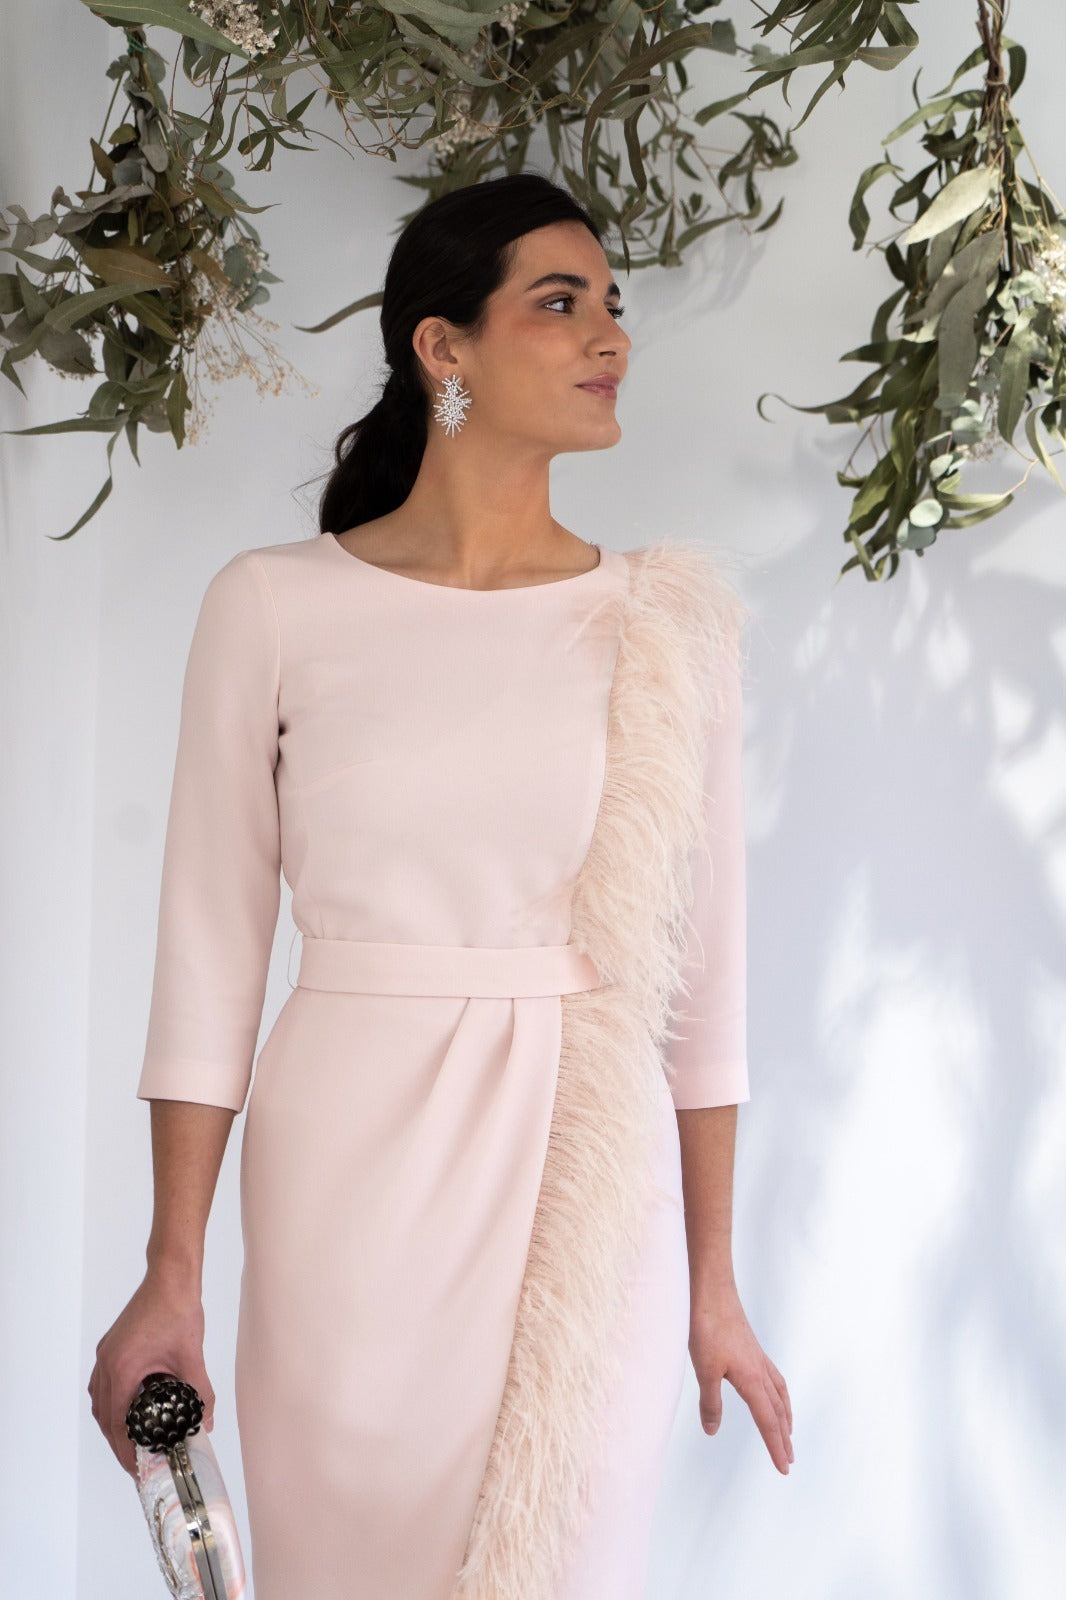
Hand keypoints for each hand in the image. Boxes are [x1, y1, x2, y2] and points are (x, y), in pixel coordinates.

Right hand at [88, 1266, 215, 1478]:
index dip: (127, 1451)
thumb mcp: (191, 1357)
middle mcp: (107, 1363)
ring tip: (135, 1440)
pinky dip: (113, 1402)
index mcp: (122, 1369)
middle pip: (105, 1417)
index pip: (117, 1424)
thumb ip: (201, 1393)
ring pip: (101, 1401)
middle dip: (120, 1442)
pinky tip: (130, 1408)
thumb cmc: (178, 1311)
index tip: (139, 1468)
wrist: (169, 1277)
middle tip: (139, 1461)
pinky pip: (103, 1384)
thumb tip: (207, 1421)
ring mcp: (105, 1354)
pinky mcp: (110, 1347)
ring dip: (114, 1423)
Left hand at [688, 1282, 792, 1473]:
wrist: (711, 1289)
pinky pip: (772, 1376)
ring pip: (778, 1392)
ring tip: (788, 1430)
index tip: (785, 1468)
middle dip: (783, 1436)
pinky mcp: (750, 1346)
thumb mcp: (705, 1370)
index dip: (775, 1447)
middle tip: (790, 1458)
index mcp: (753, 1380)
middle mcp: (760, 1369)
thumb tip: (713, 1431)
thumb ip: (710, 1403)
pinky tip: (769, 1390)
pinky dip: (777, 1392)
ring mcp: (757, 1356)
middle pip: (777, 1410)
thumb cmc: (707, 1327)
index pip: (767, 1422)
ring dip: (784, 1414)